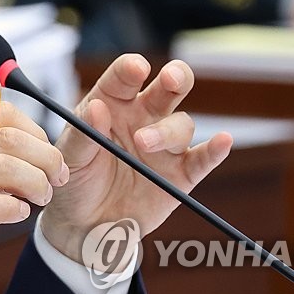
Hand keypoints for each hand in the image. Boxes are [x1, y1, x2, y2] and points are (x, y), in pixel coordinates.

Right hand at [0, 104, 65, 293]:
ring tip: (41, 198)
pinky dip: (12, 209)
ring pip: (6, 168)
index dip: (35, 131)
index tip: (46, 152)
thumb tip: (23, 154)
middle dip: (46, 157)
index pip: (2, 112)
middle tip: (56, 177)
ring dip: (36, 183)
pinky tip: (18, 214)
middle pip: (11, 138)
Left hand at [39, 55, 231, 261]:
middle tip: (170, 80)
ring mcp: (164, 145)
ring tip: (144, 143)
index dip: (132, 69)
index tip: (136, 69)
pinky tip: (223, 141)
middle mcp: (142, 118)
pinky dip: (215, 150)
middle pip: (167, 88)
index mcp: (112, 104)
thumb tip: (97, 108)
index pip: (124, 77)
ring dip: (168, 130)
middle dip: (175, 77)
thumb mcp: (70, 157)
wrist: (86, 224)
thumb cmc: (75, 180)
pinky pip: (202, 159)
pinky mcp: (180, 174)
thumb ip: (84, 133)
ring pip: (182, 124)